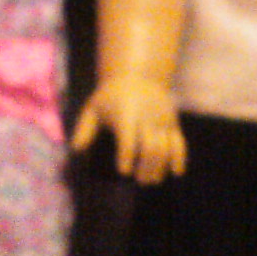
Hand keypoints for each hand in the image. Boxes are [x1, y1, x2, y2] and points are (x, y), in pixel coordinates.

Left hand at [72, 76, 187, 184]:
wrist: (139, 75)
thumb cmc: (110, 97)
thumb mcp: (93, 108)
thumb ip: (84, 128)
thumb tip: (77, 150)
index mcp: (126, 114)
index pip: (128, 138)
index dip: (127, 156)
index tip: (124, 172)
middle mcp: (147, 117)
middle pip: (150, 146)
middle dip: (146, 167)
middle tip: (139, 180)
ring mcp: (162, 120)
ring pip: (166, 147)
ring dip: (160, 167)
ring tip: (151, 180)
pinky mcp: (173, 122)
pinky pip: (179, 142)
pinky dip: (179, 158)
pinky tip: (176, 173)